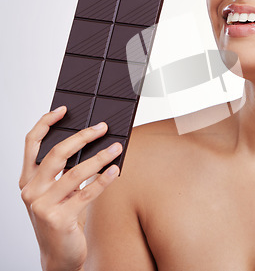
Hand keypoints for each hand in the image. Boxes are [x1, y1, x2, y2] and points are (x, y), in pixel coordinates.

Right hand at [19, 106, 122, 270]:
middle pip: (56, 153)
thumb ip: (64, 172)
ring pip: (76, 172)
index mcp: (28, 180)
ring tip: (116, 147)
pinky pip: (87, 193)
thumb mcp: (57, 192)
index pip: (31, 144)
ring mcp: (42, 206)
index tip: (64, 110)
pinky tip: (115, 169)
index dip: (46, 123)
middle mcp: (31, 191)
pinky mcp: (59, 218)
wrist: (58, 256)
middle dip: (82, 137)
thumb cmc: (61, 219)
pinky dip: (104, 179)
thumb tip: (91, 143)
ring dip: (100, 157)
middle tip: (102, 128)